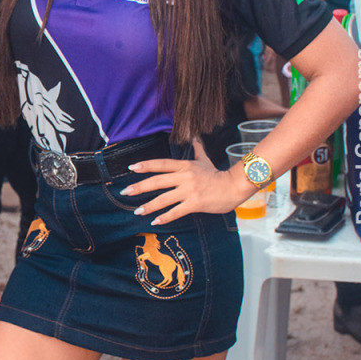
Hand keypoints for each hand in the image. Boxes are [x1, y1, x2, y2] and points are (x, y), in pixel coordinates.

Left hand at [121, 140, 249, 223]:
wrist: (234, 187)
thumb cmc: (219, 175)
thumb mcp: (205, 160)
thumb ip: (197, 150)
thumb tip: (195, 137)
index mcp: (185, 166)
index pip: (161, 164)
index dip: (145, 165)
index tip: (131, 168)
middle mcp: (185, 177)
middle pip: (157, 181)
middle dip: (139, 187)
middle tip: (125, 192)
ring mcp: (189, 191)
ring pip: (164, 199)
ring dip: (149, 206)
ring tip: (137, 211)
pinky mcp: (195, 203)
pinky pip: (176, 211)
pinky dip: (164, 218)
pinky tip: (155, 222)